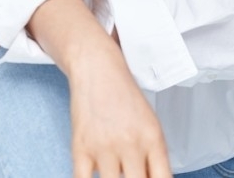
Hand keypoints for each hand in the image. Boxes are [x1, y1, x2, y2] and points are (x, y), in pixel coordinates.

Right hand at [68, 45, 171, 177]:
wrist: (96, 67)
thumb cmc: (123, 96)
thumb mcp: (148, 123)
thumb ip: (153, 157)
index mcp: (153, 138)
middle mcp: (131, 143)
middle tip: (130, 174)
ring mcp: (104, 147)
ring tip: (112, 170)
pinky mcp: (80, 147)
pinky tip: (93, 174)